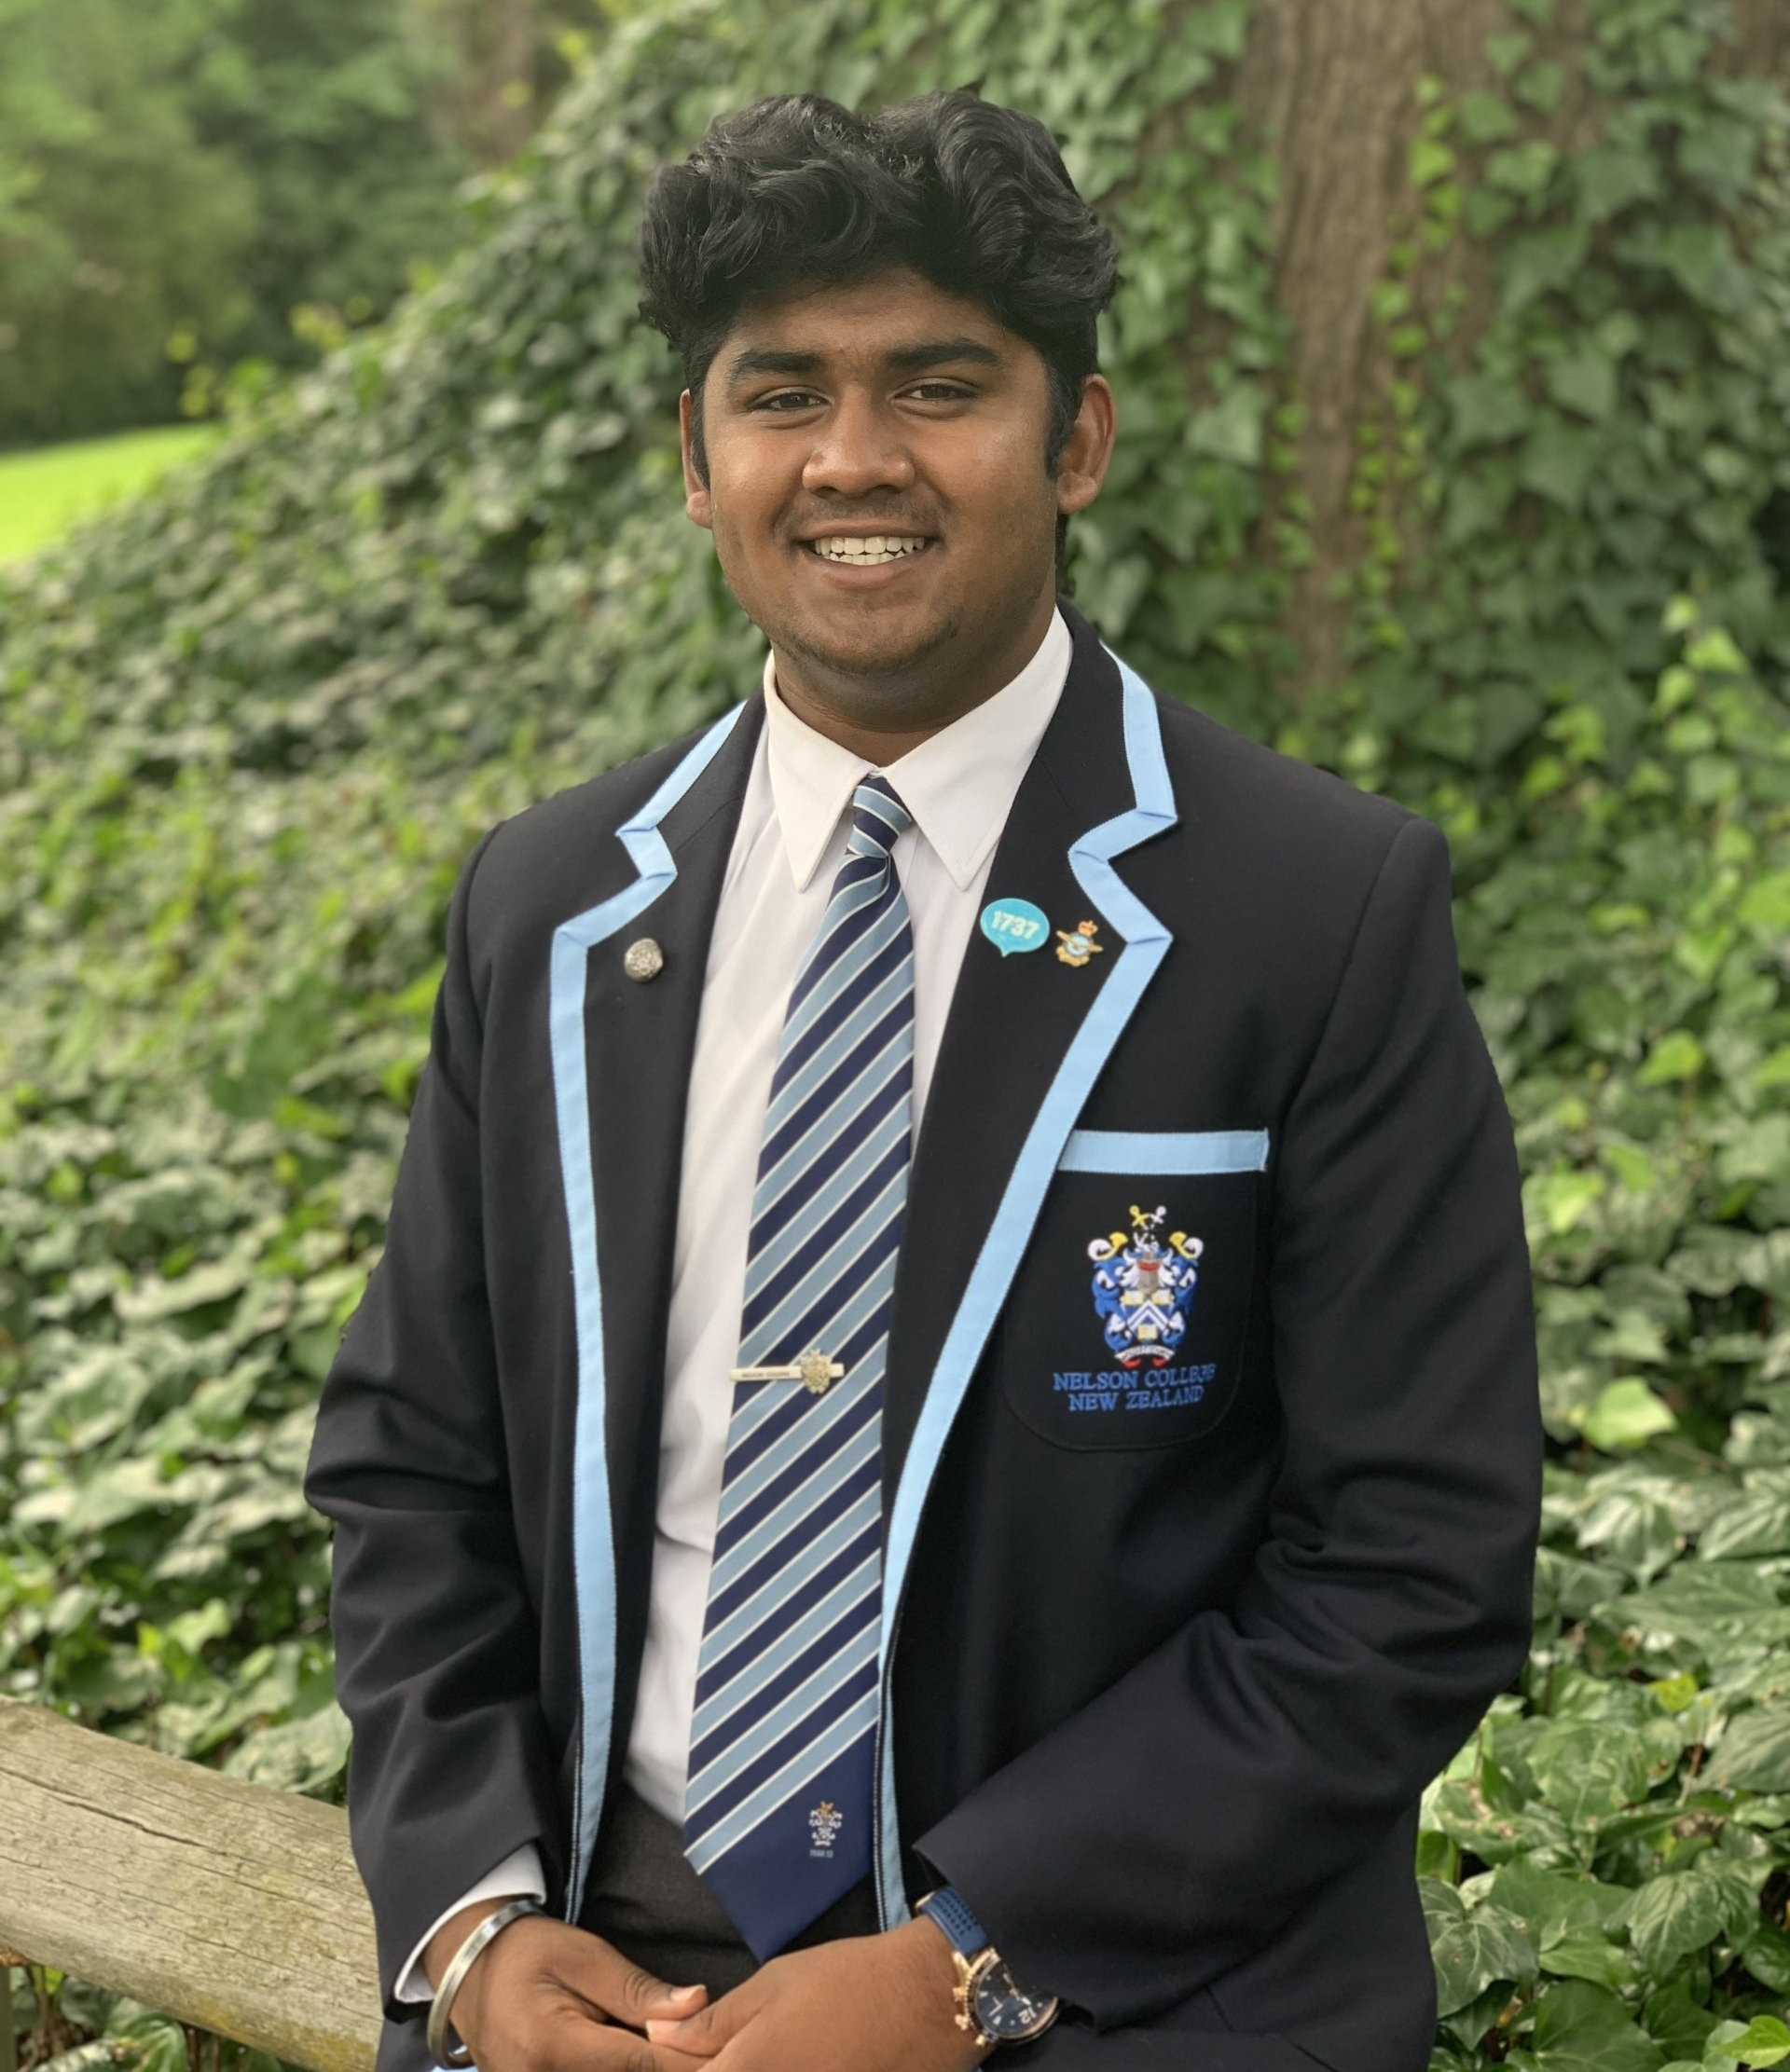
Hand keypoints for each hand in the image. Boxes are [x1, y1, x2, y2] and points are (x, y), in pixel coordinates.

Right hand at [426, 1901, 713, 2071]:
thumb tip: (696, 2005)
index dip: (686, 2061)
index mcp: (553, 2047)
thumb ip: (636, 1989)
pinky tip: (648, 2060)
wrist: (468, 1971)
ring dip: (649, 2070)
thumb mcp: (583, 1956)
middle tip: (712, 2050)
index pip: (638, 2065)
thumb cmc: (528, 1953)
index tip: (726, 2050)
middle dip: (671, 2069)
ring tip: (683, 2052)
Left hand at [643, 1918, 990, 2071]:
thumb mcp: (769, 1986)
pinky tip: (790, 2056)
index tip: (670, 2045)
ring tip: (769, 2046)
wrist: (925, 2003)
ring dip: (744, 2068)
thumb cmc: (844, 1982)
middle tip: (734, 2042)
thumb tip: (655, 2037)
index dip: (671, 2061)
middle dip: (709, 2066)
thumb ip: (709, 2023)